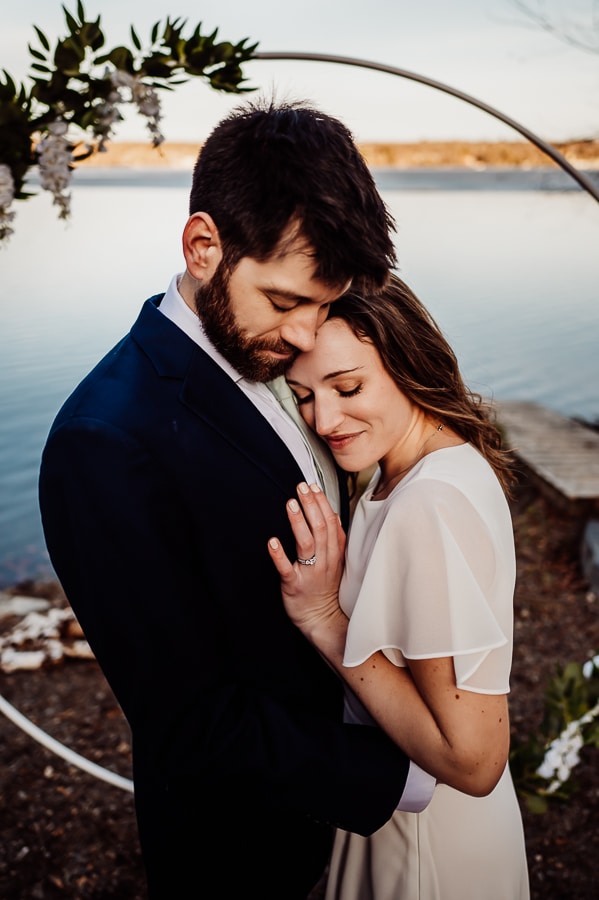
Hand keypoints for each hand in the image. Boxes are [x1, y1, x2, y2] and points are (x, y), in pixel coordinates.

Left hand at [268, 482, 347, 641]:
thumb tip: (332, 513)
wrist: (321, 619)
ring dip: (298, 522)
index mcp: (334, 553)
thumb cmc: (325, 587)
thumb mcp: (336, 561)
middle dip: (311, 505)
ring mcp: (309, 572)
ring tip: (291, 504)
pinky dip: (280, 555)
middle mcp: (324, 560)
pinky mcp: (294, 585)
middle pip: (320, 528)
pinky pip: (287, 568)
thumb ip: (334, 538)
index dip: (322, 503)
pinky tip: (272, 541)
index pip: (331, 522)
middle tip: (300, 487)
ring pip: (307, 544)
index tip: (313, 486)